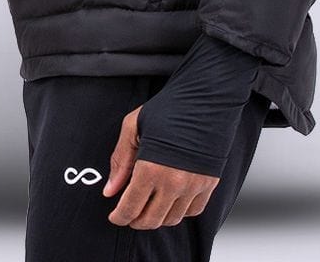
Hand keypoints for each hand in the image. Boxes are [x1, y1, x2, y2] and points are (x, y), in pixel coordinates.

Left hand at [102, 105, 220, 228]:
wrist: (204, 99)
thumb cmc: (168, 108)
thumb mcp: (133, 127)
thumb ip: (120, 161)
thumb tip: (110, 191)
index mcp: (151, 168)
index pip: (131, 208)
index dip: (119, 217)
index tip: (115, 216)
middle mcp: (174, 183)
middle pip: (151, 220)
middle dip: (135, 220)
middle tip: (129, 213)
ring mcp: (194, 186)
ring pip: (171, 219)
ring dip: (157, 218)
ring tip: (149, 206)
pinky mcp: (209, 184)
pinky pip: (192, 211)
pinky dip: (179, 211)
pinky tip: (170, 200)